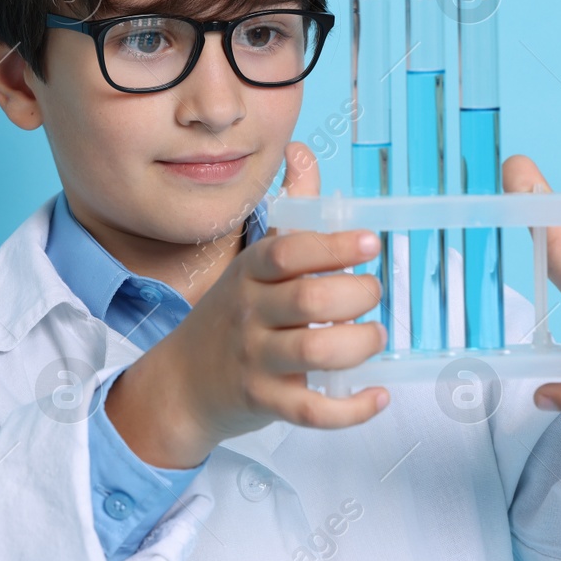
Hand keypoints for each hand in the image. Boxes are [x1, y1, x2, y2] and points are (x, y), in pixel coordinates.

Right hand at [105, 142, 389, 468]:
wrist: (183, 382)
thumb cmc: (232, 315)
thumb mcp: (254, 261)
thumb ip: (290, 207)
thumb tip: (301, 150)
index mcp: (251, 272)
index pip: (290, 251)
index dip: (334, 245)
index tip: (370, 242)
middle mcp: (250, 312)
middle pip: (311, 298)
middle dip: (357, 294)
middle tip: (372, 294)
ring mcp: (255, 358)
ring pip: (316, 350)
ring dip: (360, 343)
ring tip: (374, 336)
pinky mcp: (264, 401)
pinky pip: (313, 410)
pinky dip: (352, 409)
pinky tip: (377, 395)